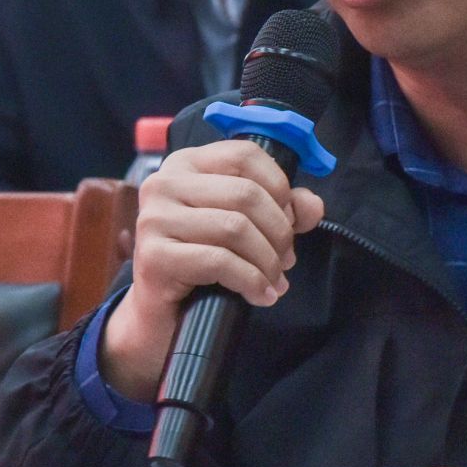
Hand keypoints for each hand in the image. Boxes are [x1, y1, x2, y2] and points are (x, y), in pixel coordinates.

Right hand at [98, 140, 323, 400]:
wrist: (161, 312)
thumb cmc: (204, 260)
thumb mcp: (246, 226)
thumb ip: (283, 208)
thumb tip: (313, 206)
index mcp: (186, 163)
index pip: (245, 155)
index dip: (279, 186)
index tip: (290, 219)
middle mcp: (164, 183)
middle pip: (246, 194)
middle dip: (279, 231)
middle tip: (286, 260)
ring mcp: (154, 218)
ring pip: (235, 228)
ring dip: (268, 261)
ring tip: (276, 281)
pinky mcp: (154, 256)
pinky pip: (220, 262)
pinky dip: (252, 281)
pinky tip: (262, 295)